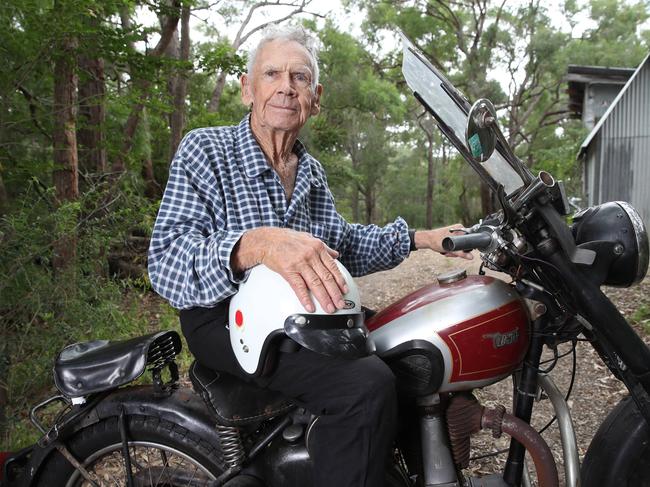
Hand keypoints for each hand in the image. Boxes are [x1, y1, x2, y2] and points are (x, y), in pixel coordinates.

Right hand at [232, 227, 348, 312]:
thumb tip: (335, 255)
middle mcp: (311, 255)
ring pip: (316, 284)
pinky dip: (305, 298)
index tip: (344, 291)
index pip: (333, 267)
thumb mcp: (308, 238)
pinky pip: (299, 287)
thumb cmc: (287, 239)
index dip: (340, 280)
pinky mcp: (288, 270)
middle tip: (340, 304)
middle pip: (326, 277)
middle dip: (335, 293)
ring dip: (324, 298)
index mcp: (318, 247)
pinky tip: (310, 306)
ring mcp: (300, 263)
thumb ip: (323, 248)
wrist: (267, 240)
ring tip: (329, 308)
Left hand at [412, 224, 473, 259]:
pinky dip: (450, 248)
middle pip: (463, 244)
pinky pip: (454, 244)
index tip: (456, 252)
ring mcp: (454, 232)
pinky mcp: (450, 236)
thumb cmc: (436, 241)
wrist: (427, 240)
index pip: (468, 240)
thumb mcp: (450, 249)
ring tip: (446, 251)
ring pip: (458, 246)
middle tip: (449, 252)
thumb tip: (471, 257)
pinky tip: (445, 250)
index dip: (463, 249)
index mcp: (460, 227)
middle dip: (456, 251)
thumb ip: (461, 254)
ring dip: (452, 251)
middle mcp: (458, 229)